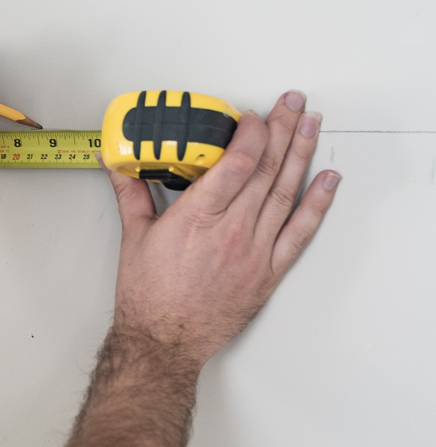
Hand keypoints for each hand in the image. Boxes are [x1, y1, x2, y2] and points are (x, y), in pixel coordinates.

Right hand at [108, 91, 339, 367]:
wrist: (163, 343)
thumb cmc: (148, 298)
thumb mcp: (135, 239)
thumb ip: (132, 196)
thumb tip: (119, 166)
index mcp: (197, 218)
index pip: (236, 162)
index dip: (251, 133)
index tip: (255, 115)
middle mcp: (231, 231)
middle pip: (265, 169)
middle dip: (281, 130)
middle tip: (293, 102)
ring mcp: (254, 251)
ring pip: (285, 193)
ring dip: (300, 154)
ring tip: (312, 124)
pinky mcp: (267, 272)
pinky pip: (299, 232)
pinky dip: (316, 204)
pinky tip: (327, 180)